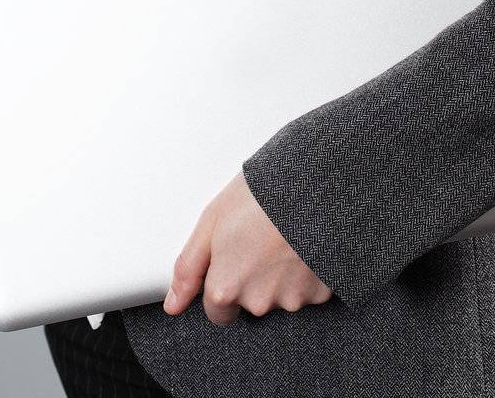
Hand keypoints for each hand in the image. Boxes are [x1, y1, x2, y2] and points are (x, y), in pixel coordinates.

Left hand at [163, 170, 333, 325]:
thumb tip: (173, 304)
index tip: (233, 259)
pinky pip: (308, 291)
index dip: (223, 284)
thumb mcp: (211, 220)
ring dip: (279, 276)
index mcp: (226, 288)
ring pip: (279, 296)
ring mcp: (292, 300)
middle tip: (259, 240)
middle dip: (252, 279)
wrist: (311, 183)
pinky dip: (305, 273)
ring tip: (283, 237)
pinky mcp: (321, 294)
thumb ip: (188, 268)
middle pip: (249, 303)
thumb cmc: (260, 195)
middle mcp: (258, 302)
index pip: (217, 311)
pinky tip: (304, 244)